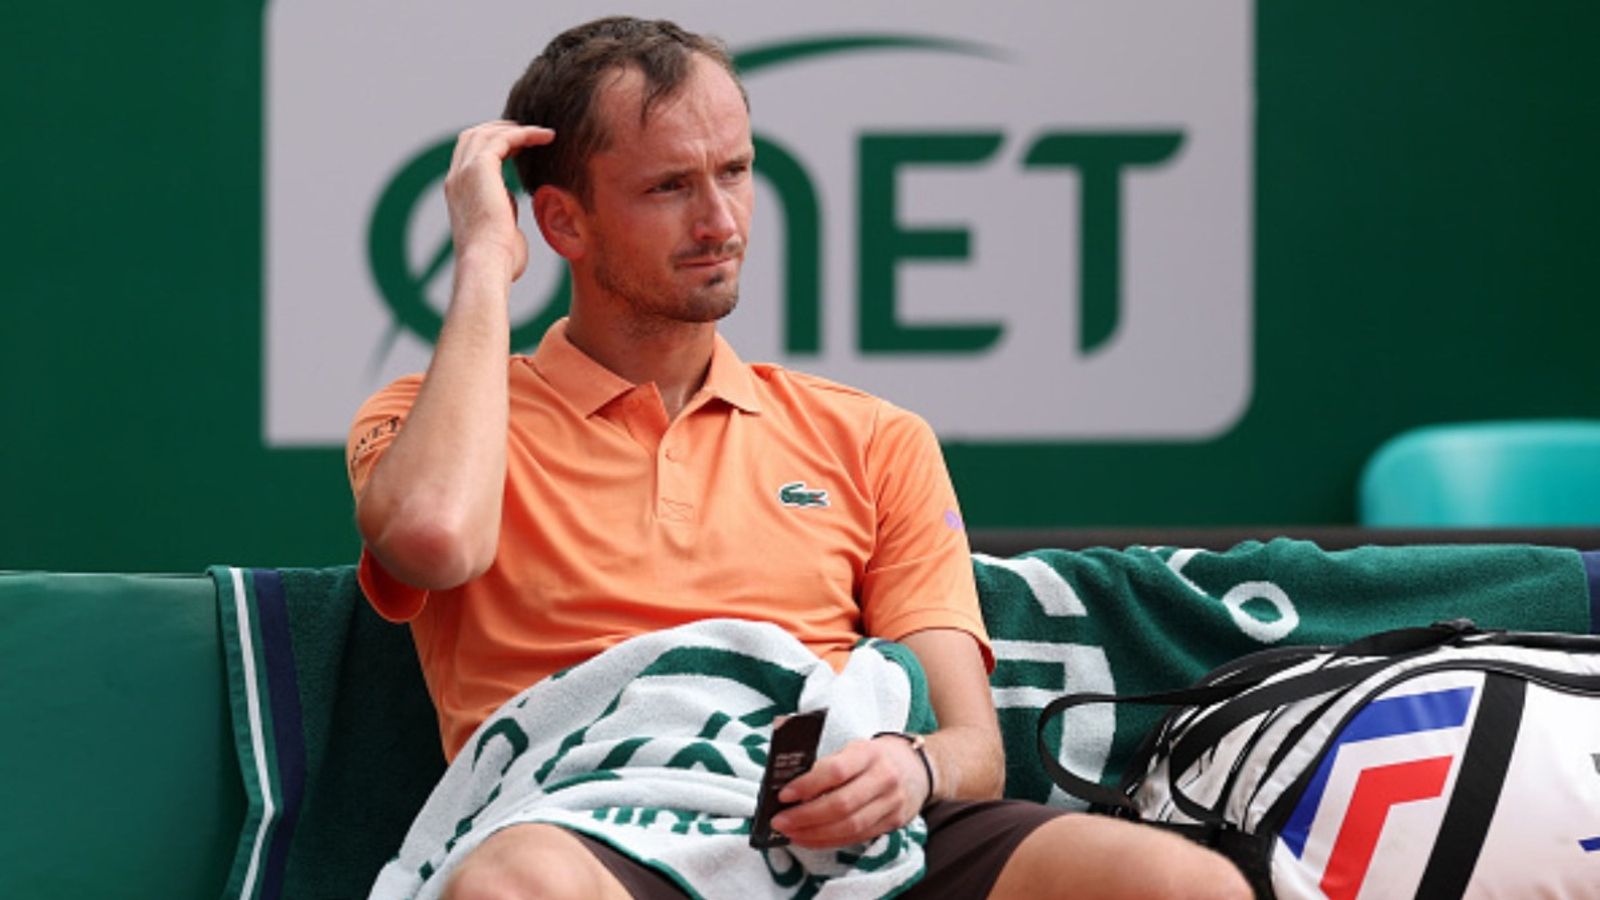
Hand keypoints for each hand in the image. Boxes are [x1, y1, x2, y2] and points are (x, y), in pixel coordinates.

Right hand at [442, 120, 554, 282]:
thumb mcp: (501, 232)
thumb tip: (512, 213)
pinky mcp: (480, 167)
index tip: (519, 147)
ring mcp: (464, 172)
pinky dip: (525, 134)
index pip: (469, 156)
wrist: (488, 265)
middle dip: (500, 130)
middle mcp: (456, 179)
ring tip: (542, 132)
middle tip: (528, 132)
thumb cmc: (501, 262)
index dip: (493, 145)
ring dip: (515, 129)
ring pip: (486, 133)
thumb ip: (504, 214)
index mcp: (458, 194)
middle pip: (473, 137)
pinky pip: (503, 138)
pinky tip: (546, 137)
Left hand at [768, 735, 931, 848]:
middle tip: (780, 821)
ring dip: (814, 834)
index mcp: (869, 753)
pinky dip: (829, 841)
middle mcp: (884, 778)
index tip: (784, 795)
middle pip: (842, 805)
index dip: (808, 785)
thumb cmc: (875, 757)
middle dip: (806, 817)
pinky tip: (809, 839)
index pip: (837, 771)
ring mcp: (891, 804)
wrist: (919, 768)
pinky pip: (857, 838)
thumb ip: (828, 765)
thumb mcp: (855, 749)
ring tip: (790, 833)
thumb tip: (790, 788)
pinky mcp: (892, 823)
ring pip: (850, 827)